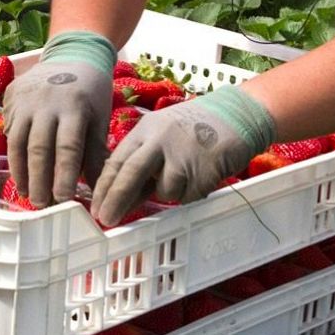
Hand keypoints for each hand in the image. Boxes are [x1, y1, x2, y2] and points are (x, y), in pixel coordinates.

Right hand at [4, 31, 116, 206]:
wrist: (72, 54)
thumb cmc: (91, 92)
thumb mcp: (100, 118)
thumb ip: (96, 152)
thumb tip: (95, 189)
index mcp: (75, 107)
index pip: (67, 147)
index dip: (63, 175)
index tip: (63, 199)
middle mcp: (47, 103)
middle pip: (39, 148)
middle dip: (39, 179)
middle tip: (41, 204)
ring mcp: (25, 100)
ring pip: (18, 142)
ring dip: (21, 172)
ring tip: (27, 194)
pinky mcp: (11, 98)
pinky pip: (10, 131)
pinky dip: (13, 155)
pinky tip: (19, 173)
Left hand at [90, 85, 275, 225]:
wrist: (239, 114)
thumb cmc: (197, 127)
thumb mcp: (163, 134)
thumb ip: (143, 161)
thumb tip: (121, 198)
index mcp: (146, 129)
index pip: (117, 160)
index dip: (104, 187)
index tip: (96, 207)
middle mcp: (161, 139)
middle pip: (130, 174)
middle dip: (116, 200)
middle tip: (106, 220)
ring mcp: (183, 154)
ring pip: (164, 191)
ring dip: (170, 191)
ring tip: (187, 172)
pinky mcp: (204, 170)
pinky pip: (188, 196)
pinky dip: (191, 193)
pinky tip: (202, 174)